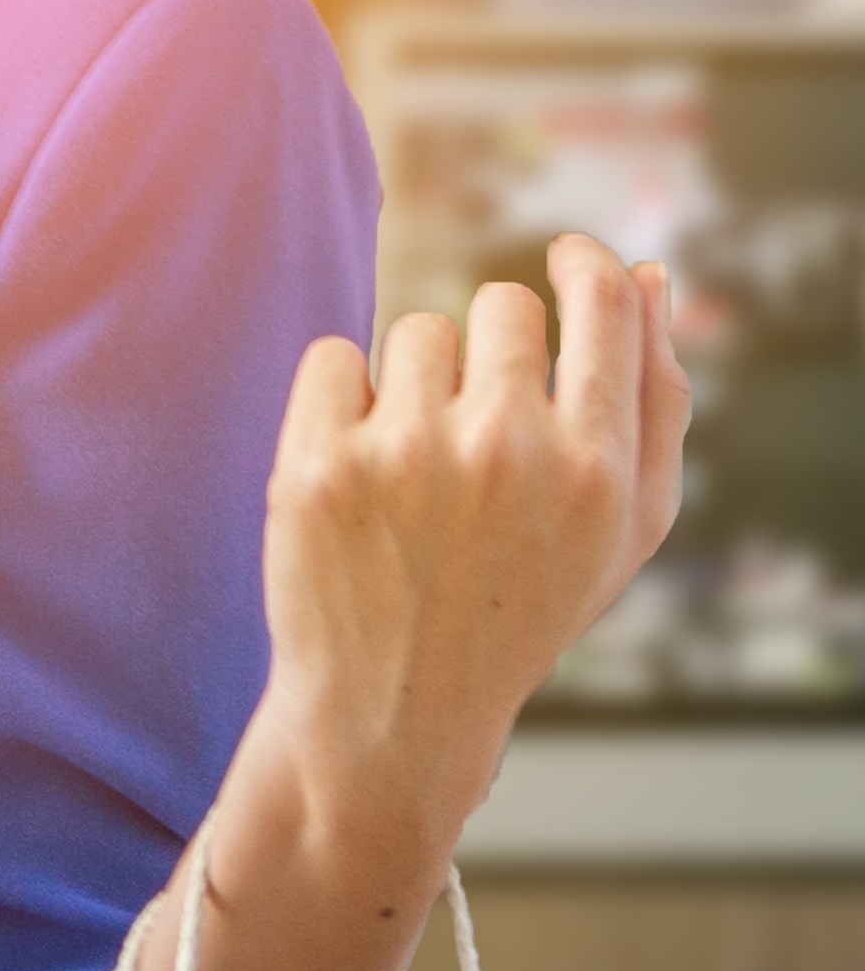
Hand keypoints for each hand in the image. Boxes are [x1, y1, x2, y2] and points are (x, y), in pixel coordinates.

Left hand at [244, 233, 690, 894]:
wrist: (390, 711)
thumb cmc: (520, 609)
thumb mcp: (622, 527)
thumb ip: (656, 400)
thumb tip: (642, 276)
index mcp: (593, 464)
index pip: (600, 302)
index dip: (582, 265)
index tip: (562, 259)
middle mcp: (504, 449)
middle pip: (502, 306)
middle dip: (489, 353)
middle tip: (473, 434)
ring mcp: (403, 456)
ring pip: (416, 332)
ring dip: (414, 382)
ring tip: (413, 472)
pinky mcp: (314, 470)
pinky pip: (331, 358)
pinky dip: (338, 395)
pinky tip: (355, 465)